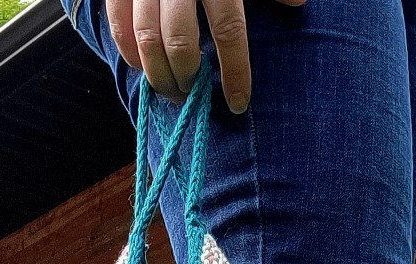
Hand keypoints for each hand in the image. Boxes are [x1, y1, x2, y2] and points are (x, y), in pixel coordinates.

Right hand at [106, 0, 306, 114]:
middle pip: (180, 41)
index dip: (235, 71)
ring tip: (172, 90)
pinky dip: (128, 54)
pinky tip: (143, 67)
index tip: (238, 103)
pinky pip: (118, 26)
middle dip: (187, 78)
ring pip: (146, 39)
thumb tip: (297, 2)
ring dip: (158, 75)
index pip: (228, 30)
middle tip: (193, 95)